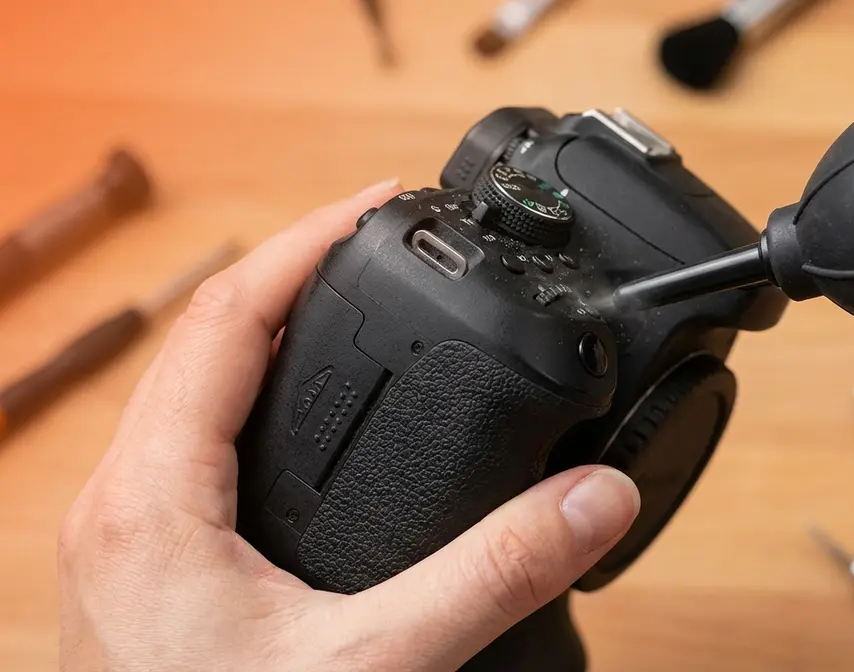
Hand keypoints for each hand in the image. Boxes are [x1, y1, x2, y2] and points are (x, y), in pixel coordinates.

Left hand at [57, 179, 640, 670]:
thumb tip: (595, 500)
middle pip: (206, 338)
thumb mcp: (376, 666)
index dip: (307, 242)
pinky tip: (313, 417)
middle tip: (381, 244)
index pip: (227, 314)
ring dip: (270, 334)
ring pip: (194, 393)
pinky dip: (258, 400)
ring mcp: (128, 535)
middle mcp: (123, 501)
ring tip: (354, 303)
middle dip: (294, 274)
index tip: (380, 205)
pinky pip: (196, 444)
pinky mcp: (147, 569)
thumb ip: (494, 577)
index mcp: (154, 497)